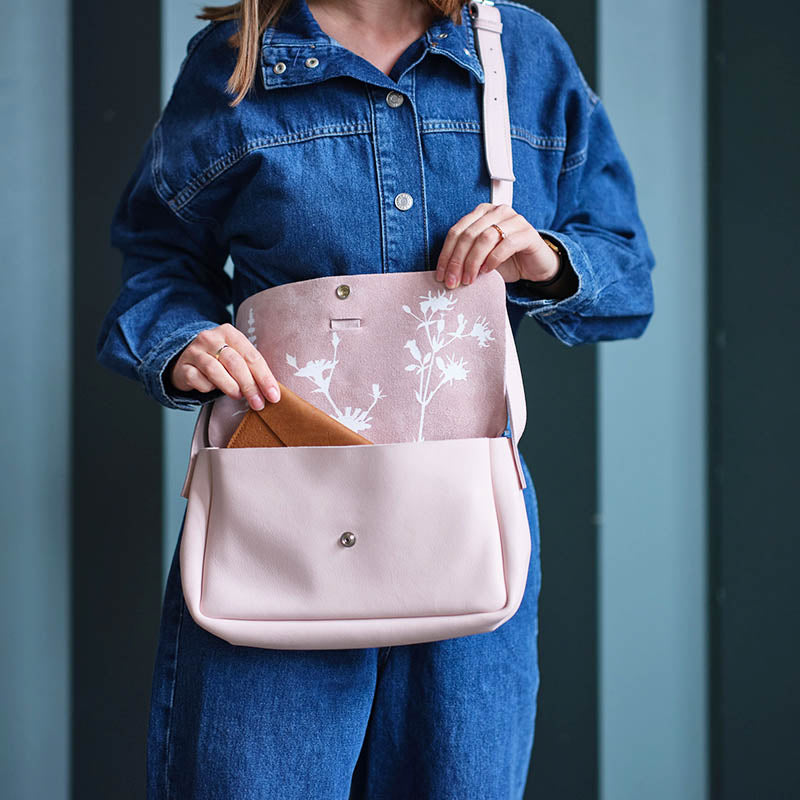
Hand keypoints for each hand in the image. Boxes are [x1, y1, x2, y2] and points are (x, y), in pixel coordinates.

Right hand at [168, 323, 280, 409]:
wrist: (185, 359)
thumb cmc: (218, 360)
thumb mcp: (236, 357)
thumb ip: (251, 368)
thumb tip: (271, 391)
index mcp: (229, 333)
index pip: (251, 356)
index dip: (264, 377)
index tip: (274, 396)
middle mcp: (210, 338)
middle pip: (235, 363)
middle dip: (250, 386)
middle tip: (258, 404)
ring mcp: (194, 351)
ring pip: (214, 370)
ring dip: (230, 386)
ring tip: (238, 396)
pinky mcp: (182, 366)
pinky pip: (197, 379)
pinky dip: (207, 388)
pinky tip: (211, 389)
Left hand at [435, 202, 559, 286]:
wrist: (534, 266)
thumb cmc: (506, 261)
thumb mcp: (480, 258)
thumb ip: (465, 257)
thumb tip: (445, 272)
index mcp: (481, 213)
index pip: (456, 231)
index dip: (446, 254)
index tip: (441, 275)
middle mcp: (497, 211)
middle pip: (469, 234)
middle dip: (457, 261)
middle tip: (453, 281)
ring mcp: (514, 220)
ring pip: (485, 238)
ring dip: (473, 262)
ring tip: (469, 279)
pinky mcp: (528, 233)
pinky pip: (506, 244)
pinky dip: (493, 259)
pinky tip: (487, 271)